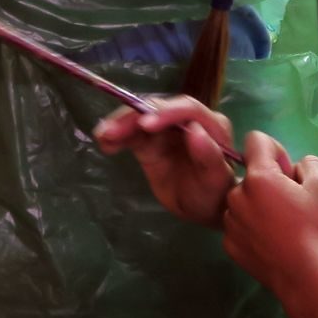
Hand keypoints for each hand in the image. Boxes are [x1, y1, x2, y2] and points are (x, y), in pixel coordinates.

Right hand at [94, 96, 238, 227]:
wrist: (204, 208)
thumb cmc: (214, 195)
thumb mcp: (215, 181)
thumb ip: (209, 157)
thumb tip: (194, 131)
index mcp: (211, 125)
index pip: (187, 109)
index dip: (165, 112)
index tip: (145, 124)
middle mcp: (187, 121)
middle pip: (158, 109)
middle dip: (133, 117)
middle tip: (111, 131)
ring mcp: (166, 130)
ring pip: (140, 119)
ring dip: (119, 124)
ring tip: (102, 135)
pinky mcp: (150, 141)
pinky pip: (131, 134)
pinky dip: (117, 136)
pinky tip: (103, 142)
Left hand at [221, 138, 317, 303]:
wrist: (307, 277)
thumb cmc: (317, 228)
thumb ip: (309, 163)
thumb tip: (294, 166)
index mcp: (258, 177)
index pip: (255, 140)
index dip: (275, 150)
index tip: (289, 172)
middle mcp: (236, 195)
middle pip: (250, 175)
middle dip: (268, 182)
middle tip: (291, 204)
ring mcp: (229, 221)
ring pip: (242, 201)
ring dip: (258, 206)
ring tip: (282, 226)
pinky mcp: (228, 243)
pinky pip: (239, 225)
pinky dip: (252, 228)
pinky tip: (272, 242)